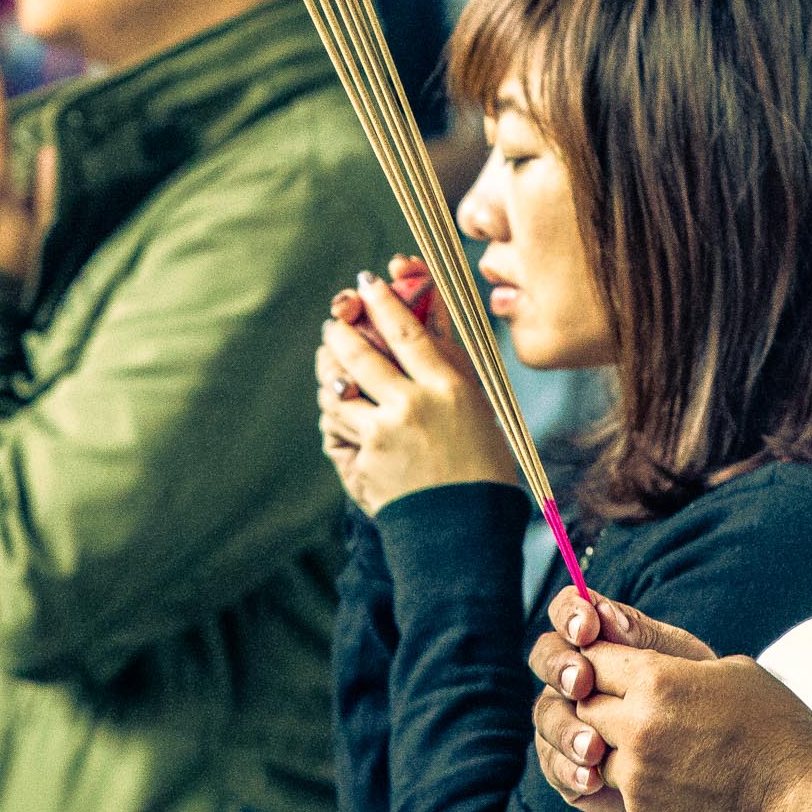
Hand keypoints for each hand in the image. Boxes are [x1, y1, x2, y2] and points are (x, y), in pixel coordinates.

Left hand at [314, 264, 513, 516]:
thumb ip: (449, 367)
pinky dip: (336, 410)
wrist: (462, 529)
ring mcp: (383, 433)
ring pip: (340, 387)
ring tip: (330, 358)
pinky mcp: (364, 458)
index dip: (383, 299)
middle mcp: (412, 405)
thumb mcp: (477, 409)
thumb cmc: (481, 468)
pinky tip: (338, 404)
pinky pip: (339, 423)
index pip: (406, 331)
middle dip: (342, 330)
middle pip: (361, 353)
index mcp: (448, 389)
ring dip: (331, 369)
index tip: (368, 281)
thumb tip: (427, 322)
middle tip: (337, 318)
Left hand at [526, 592, 811, 811]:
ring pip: (592, 752)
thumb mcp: (731, 670)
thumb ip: (672, 659)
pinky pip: (614, 792)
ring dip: (610, 745)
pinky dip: (629, 782)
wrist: (802, 803)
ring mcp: (638, 778)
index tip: (609, 665)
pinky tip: (661, 777)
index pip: (593, 658)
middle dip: (596, 701)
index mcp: (658, 682)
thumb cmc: (776, 729)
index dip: (598, 660)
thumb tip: (634, 649)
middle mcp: (639, 730)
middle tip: (620, 703)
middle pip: (582, 706)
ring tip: (647, 743)